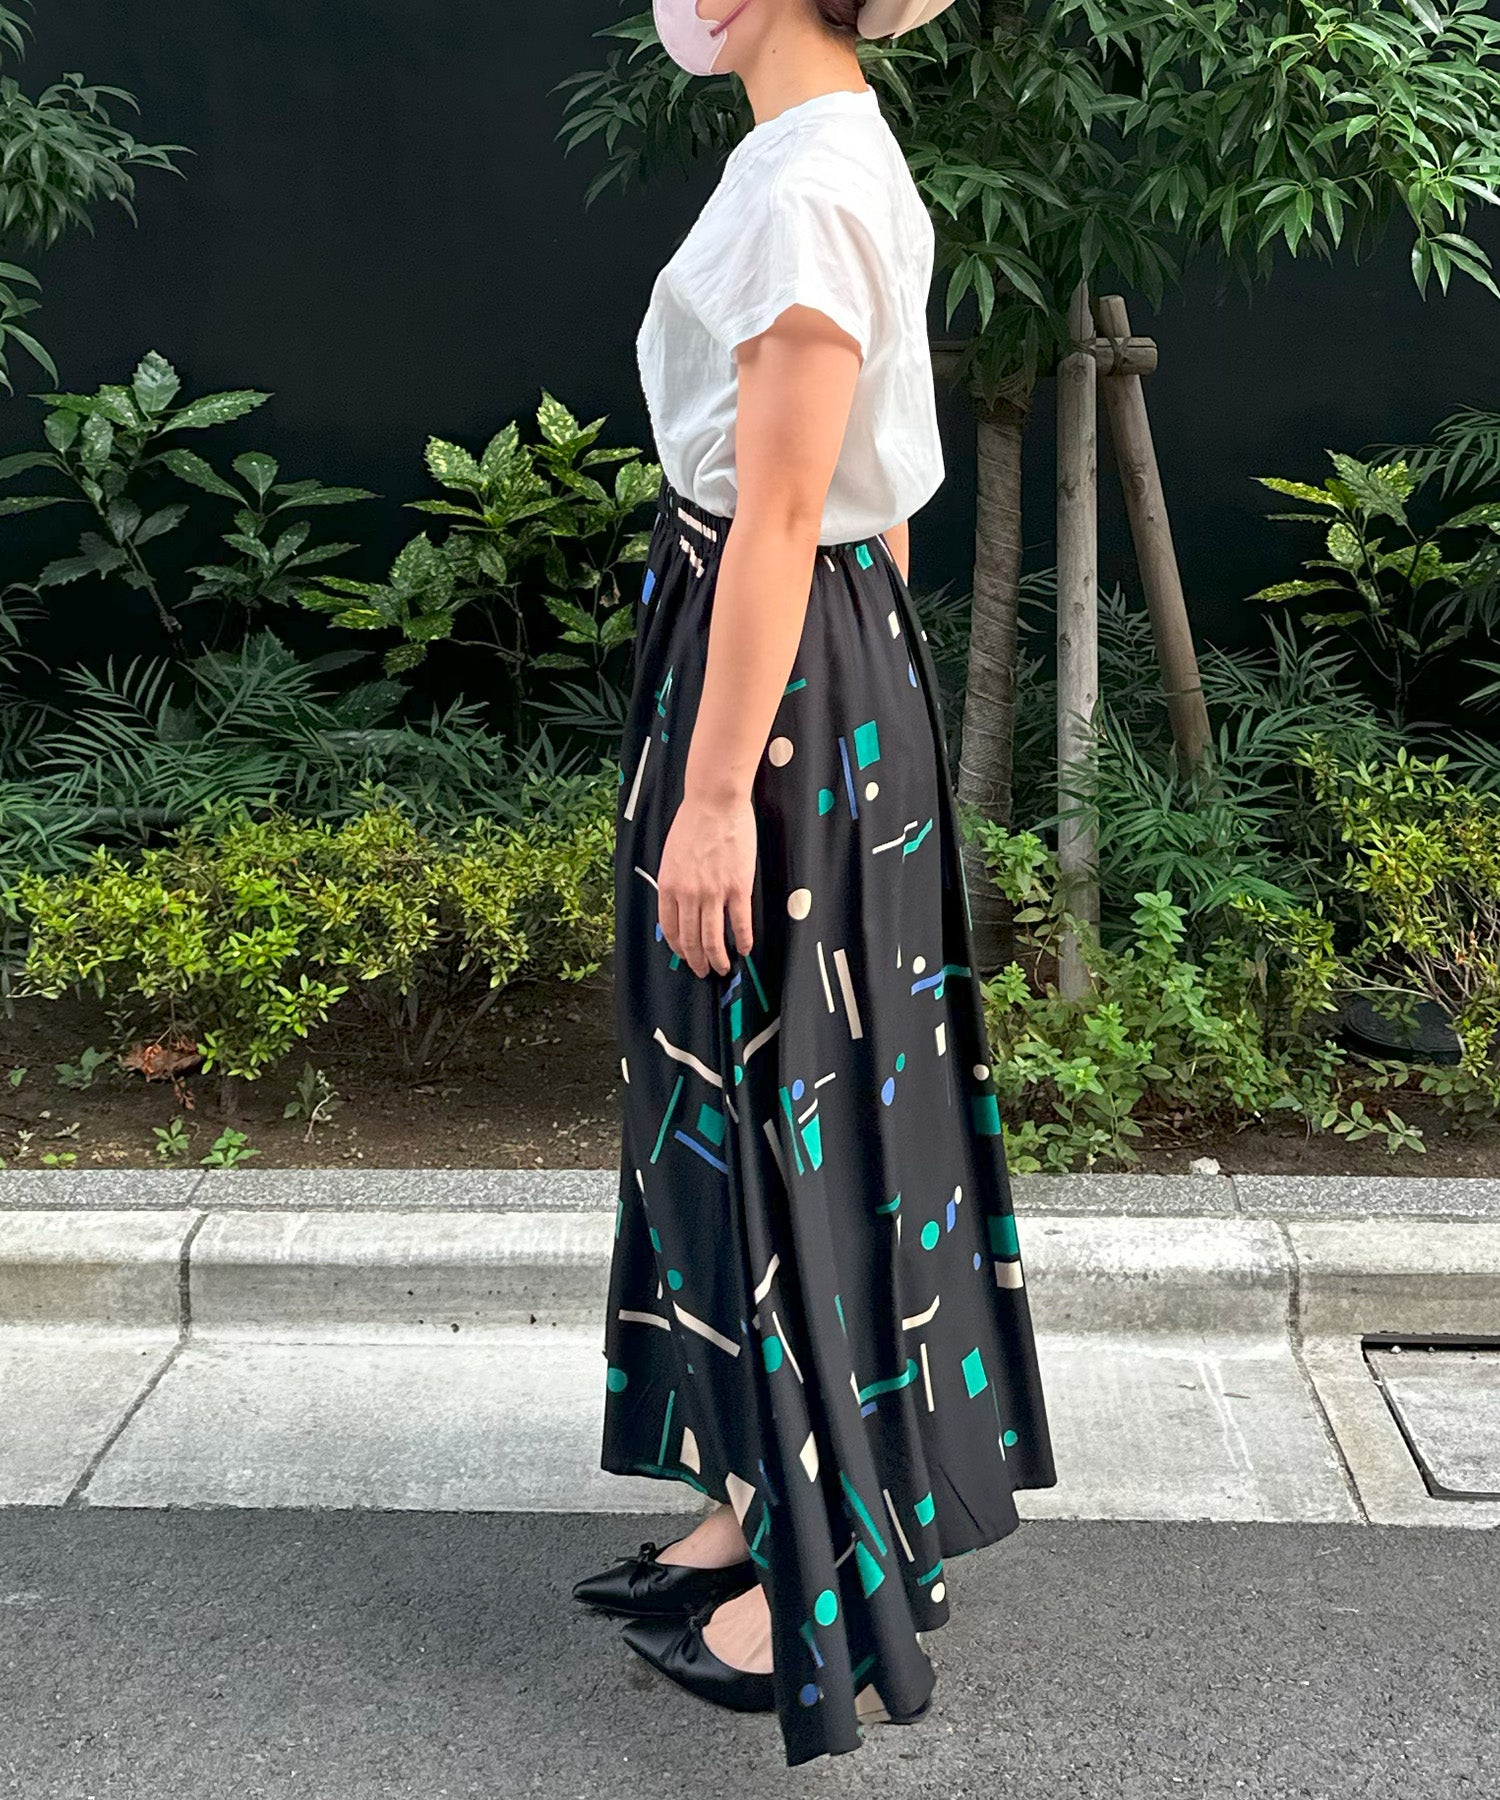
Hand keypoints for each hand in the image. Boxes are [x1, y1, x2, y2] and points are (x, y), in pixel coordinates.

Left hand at [657, 789, 756, 976]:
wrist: (714, 802)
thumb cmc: (693, 822)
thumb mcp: (671, 855)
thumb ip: (675, 881)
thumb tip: (680, 904)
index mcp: (669, 886)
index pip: (670, 928)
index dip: (678, 948)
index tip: (685, 957)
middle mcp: (688, 894)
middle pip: (691, 939)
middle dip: (697, 961)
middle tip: (704, 971)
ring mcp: (713, 893)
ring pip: (714, 939)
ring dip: (718, 959)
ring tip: (724, 968)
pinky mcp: (737, 888)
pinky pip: (740, 923)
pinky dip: (744, 940)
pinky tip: (746, 949)